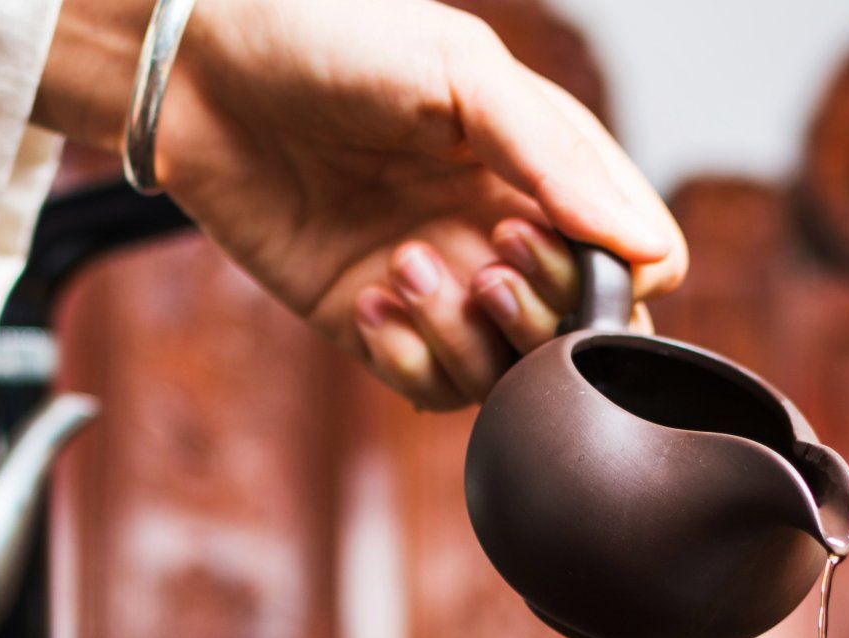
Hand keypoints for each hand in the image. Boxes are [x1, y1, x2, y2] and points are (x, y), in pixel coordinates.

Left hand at [38, 0, 685, 410]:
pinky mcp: (375, 324)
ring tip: (401, 265)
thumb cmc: (329, 40)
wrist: (200, 72)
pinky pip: (429, 386)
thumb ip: (556, 158)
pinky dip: (406, 358)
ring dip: (460, 334)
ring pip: (505, 372)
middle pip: (579, 332)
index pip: (636, 260)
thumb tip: (647, 247)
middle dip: (539, 314)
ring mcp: (442, 284)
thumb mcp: (458, 72)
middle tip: (483, 259)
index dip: (614, 276)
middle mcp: (503, 232)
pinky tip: (365, 298)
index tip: (543, 237)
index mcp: (543, 169)